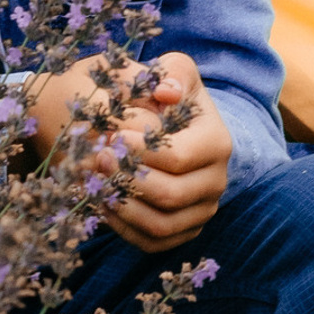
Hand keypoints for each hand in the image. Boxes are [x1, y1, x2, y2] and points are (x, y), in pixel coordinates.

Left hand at [31, 51, 231, 253]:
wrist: (172, 128)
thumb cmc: (167, 97)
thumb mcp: (174, 71)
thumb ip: (172, 72)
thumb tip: (166, 93)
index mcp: (217, 143)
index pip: (177, 158)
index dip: (139, 151)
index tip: (113, 136)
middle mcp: (216, 181)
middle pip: (169, 195)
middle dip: (126, 179)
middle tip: (98, 160)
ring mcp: (202, 210)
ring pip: (161, 225)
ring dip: (121, 207)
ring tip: (96, 183)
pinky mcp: (185, 231)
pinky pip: (153, 242)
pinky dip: (123, 229)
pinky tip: (102, 203)